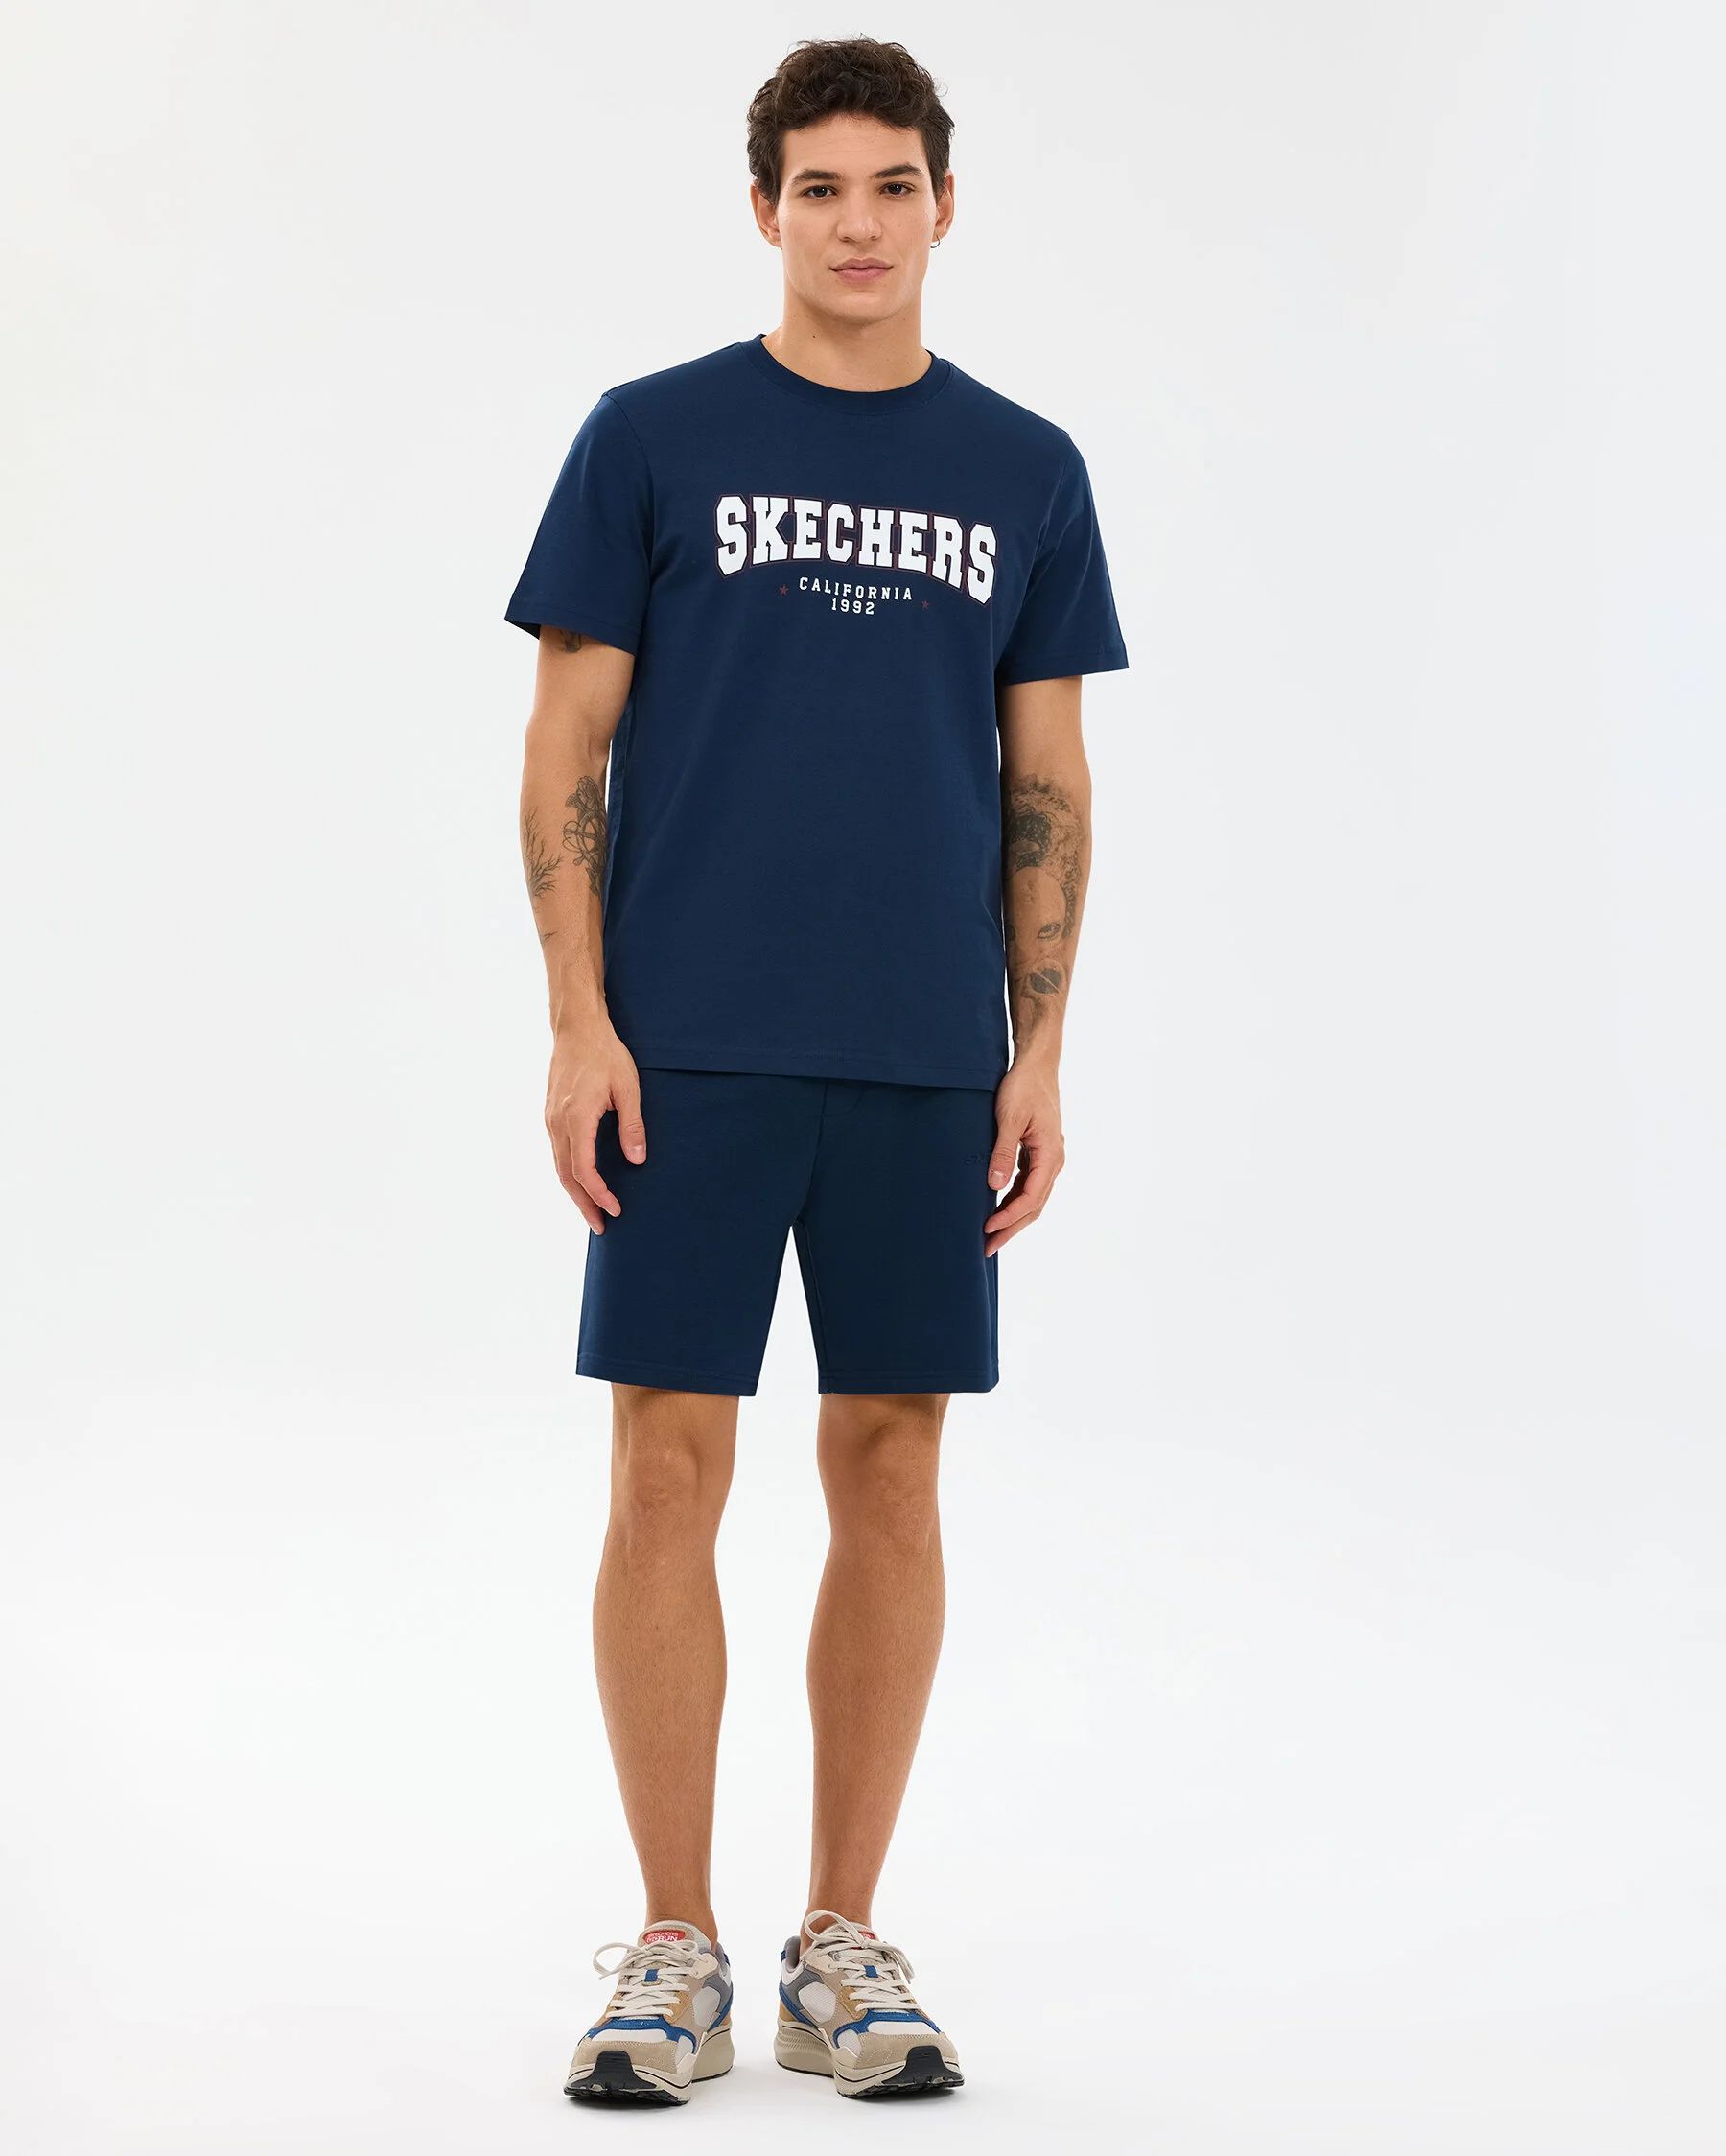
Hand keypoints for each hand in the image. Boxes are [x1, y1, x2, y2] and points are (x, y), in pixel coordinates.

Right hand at [544, 1025, 644, 1232]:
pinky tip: (583, 1181)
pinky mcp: (550, 1114)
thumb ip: (632, 1125)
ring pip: (559, 1166)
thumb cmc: (605, 1054)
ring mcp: (550, 1119)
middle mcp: (557, 1123)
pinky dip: (569, 1173)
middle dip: (583, 1205)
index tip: (616, 1209)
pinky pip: (558, 1152)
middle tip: (601, 1227)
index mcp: (576, 1118)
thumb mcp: (627, 1088)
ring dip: (575, 1192)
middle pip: (566, 1176)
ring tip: (592, 1211)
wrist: (577, 1028)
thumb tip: (637, 1160)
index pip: (584, 1170)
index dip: (599, 1195)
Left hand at [984, 1056, 1064, 1255]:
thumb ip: (1003, 1152)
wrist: (1036, 1065)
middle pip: (1034, 1205)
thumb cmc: (1023, 1087)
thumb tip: (995, 1186)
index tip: (988, 1228)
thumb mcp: (1008, 1118)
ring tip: (990, 1235)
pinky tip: (998, 1209)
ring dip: (1013, 1218)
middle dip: (1011, 1228)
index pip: (1031, 1197)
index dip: (1009, 1217)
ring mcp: (1048, 1158)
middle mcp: (1054, 1160)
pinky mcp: (1038, 1153)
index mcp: (1050, 1154)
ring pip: (1033, 1198)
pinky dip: (1014, 1201)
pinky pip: (1029, 1185)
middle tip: (987, 1248)